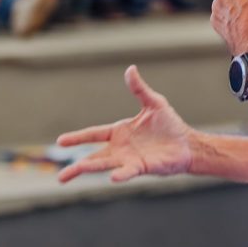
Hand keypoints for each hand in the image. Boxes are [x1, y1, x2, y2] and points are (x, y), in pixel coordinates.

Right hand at [56, 65, 194, 183]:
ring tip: (74, 172)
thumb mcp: (153, 102)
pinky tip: (112, 178)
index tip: (60, 141)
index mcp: (119, 132)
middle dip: (77, 166)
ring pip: (105, 165)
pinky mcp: (141, 167)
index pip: (94, 134)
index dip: (78, 137)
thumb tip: (130, 68)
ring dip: (90, 168)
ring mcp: (129, 159)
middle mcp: (121, 148)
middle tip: (61, 177)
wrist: (187, 143)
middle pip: (94, 157)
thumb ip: (139, 88)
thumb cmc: (169, 125)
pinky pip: (128, 171)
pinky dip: (120, 174)